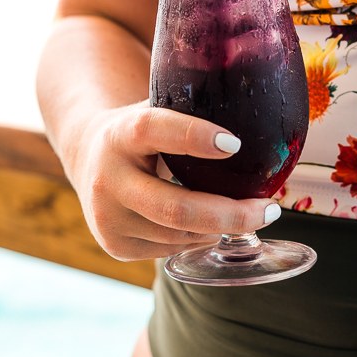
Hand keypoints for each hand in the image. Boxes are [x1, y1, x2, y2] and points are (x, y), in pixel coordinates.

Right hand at [67, 101, 281, 260]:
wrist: (87, 158)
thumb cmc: (141, 132)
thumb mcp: (156, 109)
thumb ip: (194, 109)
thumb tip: (260, 108)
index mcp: (119, 133)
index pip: (154, 130)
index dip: (194, 136)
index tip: (235, 144)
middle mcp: (107, 179)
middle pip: (175, 208)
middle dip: (231, 214)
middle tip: (270, 210)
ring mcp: (108, 218)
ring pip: (181, 234)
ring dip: (220, 228)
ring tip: (246, 214)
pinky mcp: (115, 246)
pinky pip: (172, 248)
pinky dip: (199, 238)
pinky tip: (206, 224)